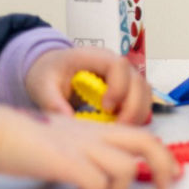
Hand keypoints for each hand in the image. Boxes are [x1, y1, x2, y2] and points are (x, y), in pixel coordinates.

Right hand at [0, 102, 179, 188]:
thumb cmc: (30, 136)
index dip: (163, 153)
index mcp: (100, 129)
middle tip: (164, 186)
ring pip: (126, 168)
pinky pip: (97, 185)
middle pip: (147, 144)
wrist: (2, 130)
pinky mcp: (67, 163)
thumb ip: (89, 148)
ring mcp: (84, 148)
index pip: (143, 135)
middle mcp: (97, 135)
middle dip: (163, 166)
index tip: (171, 171)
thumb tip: (100, 171)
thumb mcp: (70, 136)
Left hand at [25, 47, 151, 123]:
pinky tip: (122, 129)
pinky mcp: (127, 89)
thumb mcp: (42, 86)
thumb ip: (52, 102)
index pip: (118, 66)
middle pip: (138, 80)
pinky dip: (137, 115)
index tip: (105, 107)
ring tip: (121, 131)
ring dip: (138, 112)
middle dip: (133, 106)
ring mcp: (125, 76)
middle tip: (117, 128)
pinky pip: (142, 100)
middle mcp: (117, 65)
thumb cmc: (49, 73)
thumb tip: (68, 121)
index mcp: (96, 57)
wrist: (52, 69)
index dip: (118, 86)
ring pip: (145, 92)